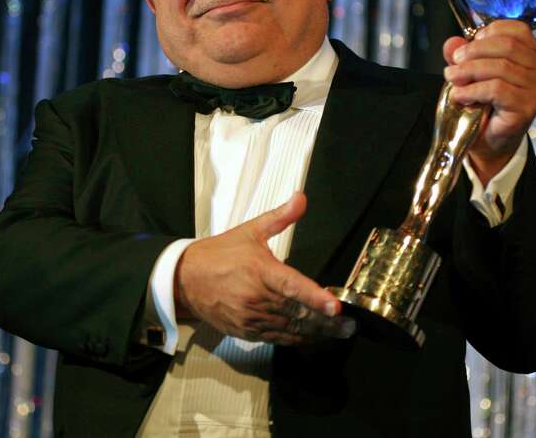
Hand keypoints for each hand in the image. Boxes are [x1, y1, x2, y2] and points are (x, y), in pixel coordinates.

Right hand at [174, 193, 354, 344]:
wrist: (185, 279)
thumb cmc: (219, 254)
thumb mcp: (250, 230)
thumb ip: (280, 217)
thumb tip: (301, 197)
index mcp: (260, 271)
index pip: (292, 286)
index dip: (315, 297)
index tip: (335, 305)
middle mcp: (256, 298)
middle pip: (298, 313)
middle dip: (327, 321)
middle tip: (350, 324)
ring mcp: (250, 318)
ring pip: (290, 329)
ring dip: (316, 333)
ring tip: (339, 332)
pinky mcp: (245, 332)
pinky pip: (276, 339)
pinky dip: (296, 339)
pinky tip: (311, 337)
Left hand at [442, 20, 535, 183]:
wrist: (488, 141)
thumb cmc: (483, 104)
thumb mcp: (469, 74)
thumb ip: (461, 56)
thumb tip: (451, 43)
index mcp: (531, 56)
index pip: (516, 29)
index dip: (488, 32)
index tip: (468, 46)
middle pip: (507, 46)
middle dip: (473, 52)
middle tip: (453, 63)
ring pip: (500, 67)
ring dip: (468, 71)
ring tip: (451, 79)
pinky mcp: (526, 108)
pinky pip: (496, 90)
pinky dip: (472, 90)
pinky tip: (459, 96)